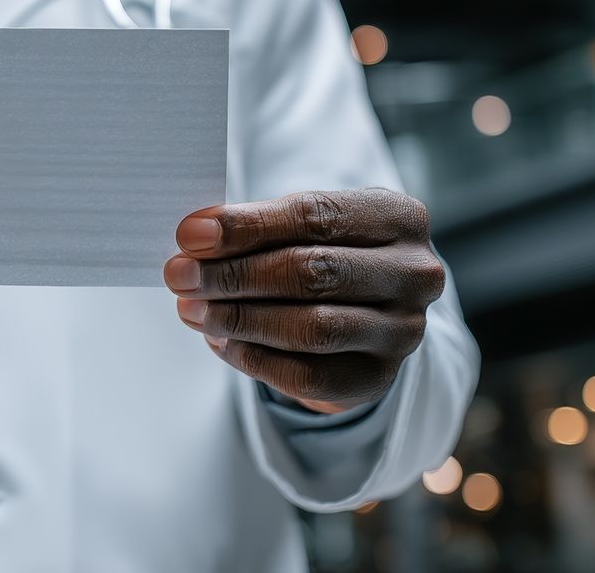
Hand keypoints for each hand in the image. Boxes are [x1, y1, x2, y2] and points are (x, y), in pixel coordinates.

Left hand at [164, 189, 442, 412]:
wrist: (366, 311)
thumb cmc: (326, 251)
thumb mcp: (302, 225)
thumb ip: (256, 227)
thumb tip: (195, 238)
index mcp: (399, 217)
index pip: (316, 216)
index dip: (247, 226)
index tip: (190, 235)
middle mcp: (414, 273)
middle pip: (313, 272)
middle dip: (235, 274)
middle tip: (179, 275)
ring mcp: (404, 331)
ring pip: (311, 327)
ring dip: (239, 318)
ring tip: (191, 309)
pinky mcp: (379, 378)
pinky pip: (307, 375)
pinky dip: (253, 358)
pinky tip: (219, 341)